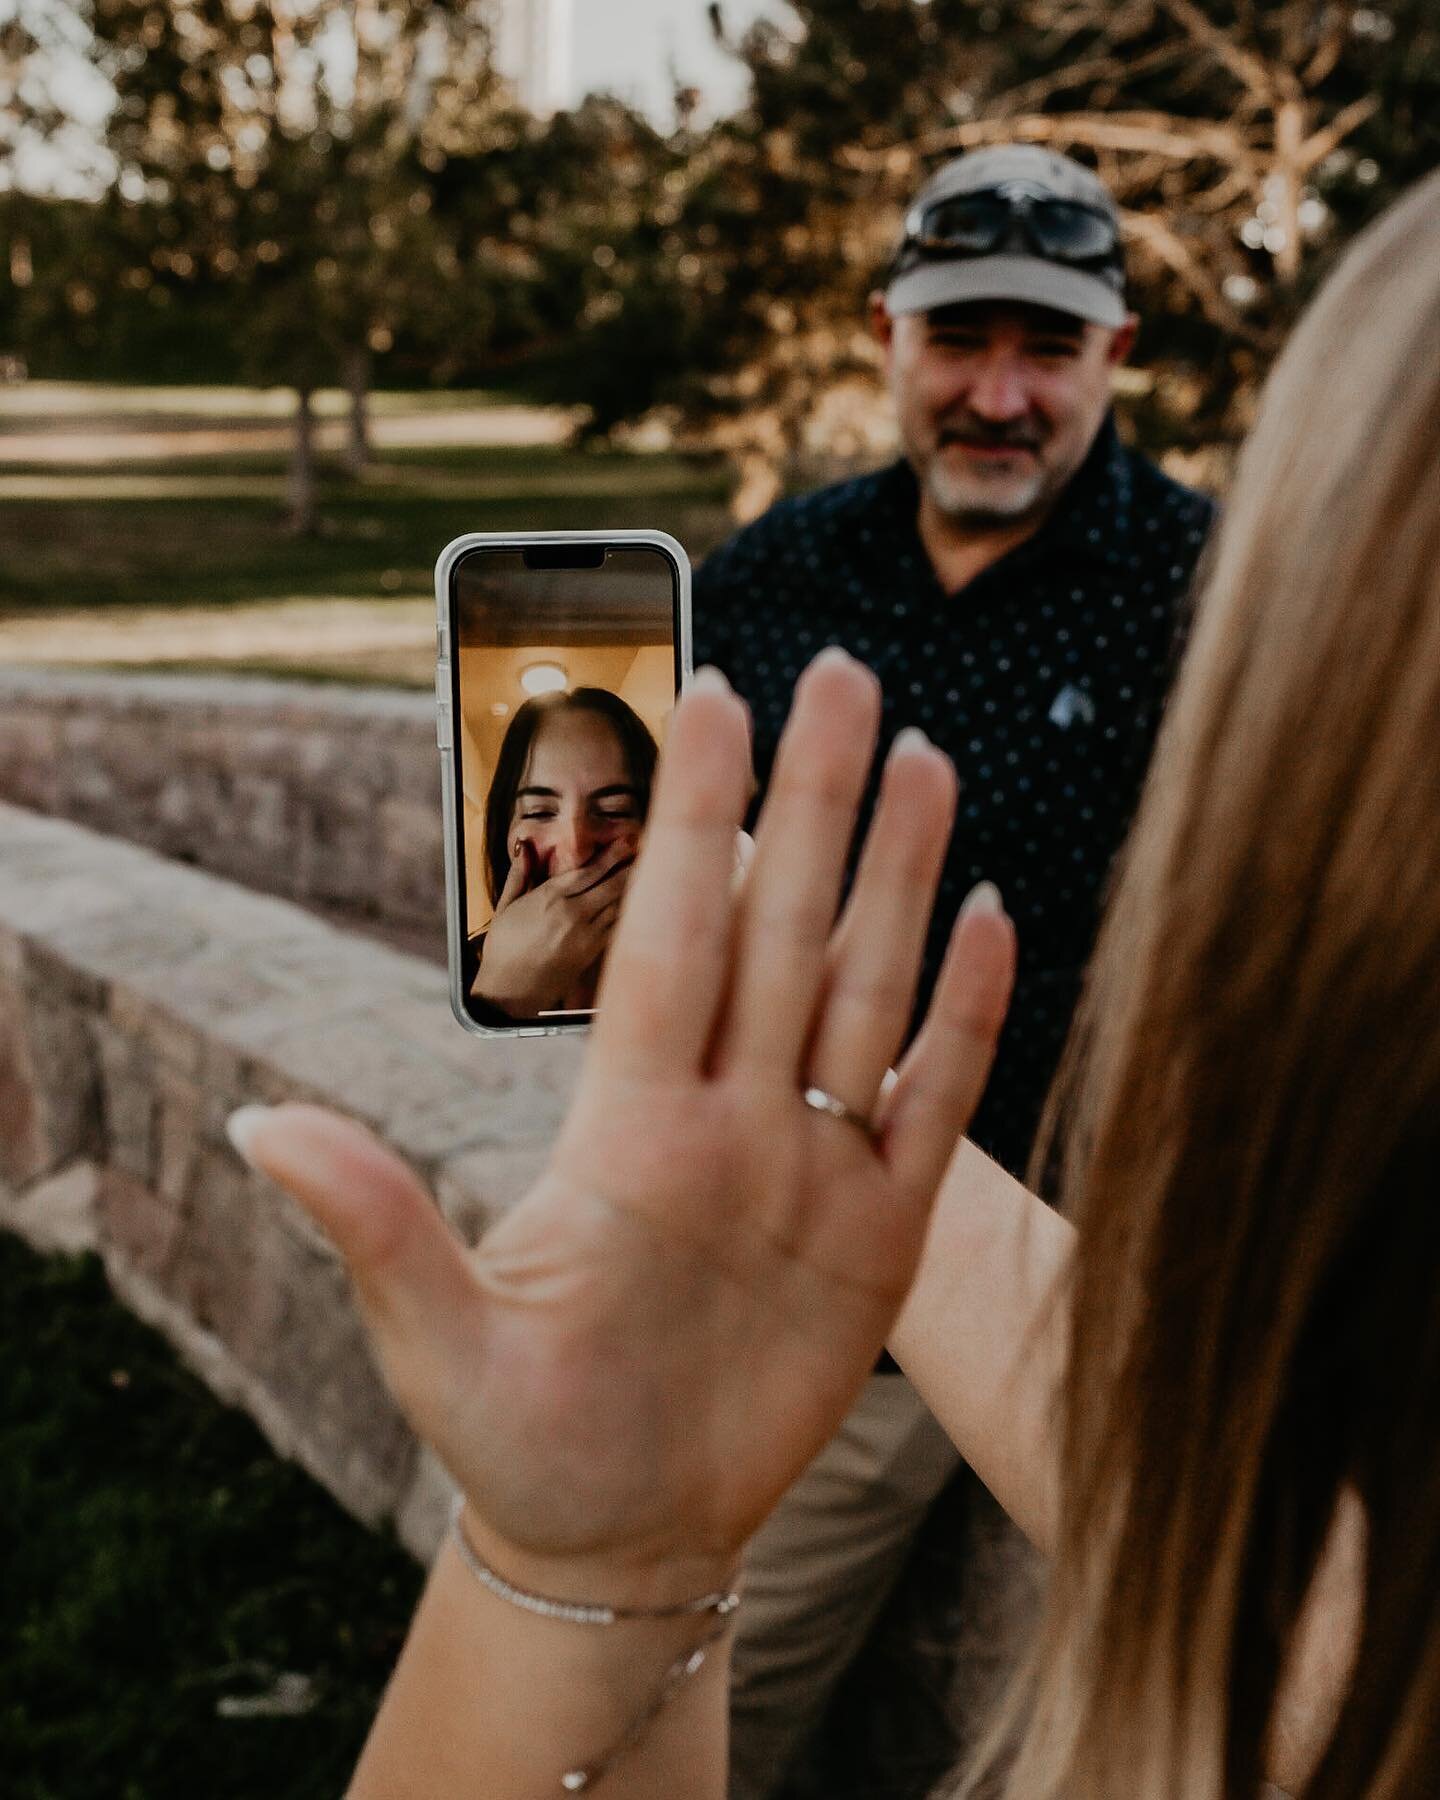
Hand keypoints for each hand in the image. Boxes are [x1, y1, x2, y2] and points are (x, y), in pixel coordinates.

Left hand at [231, 651, 1014, 1600]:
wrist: (620, 1531)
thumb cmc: (519, 1438)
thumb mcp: (438, 1341)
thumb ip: (374, 1224)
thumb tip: (255, 1117)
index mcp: (629, 1127)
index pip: (670, 939)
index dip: (691, 822)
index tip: (707, 698)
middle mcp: (729, 1121)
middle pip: (780, 932)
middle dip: (809, 803)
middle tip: (836, 673)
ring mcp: (812, 1171)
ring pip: (865, 991)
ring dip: (895, 876)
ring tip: (918, 757)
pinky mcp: (883, 1239)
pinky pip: (936, 1104)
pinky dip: (969, 1015)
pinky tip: (990, 912)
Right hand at [471, 837, 631, 1017]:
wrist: (509, 991)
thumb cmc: (504, 949)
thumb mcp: (505, 907)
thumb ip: (518, 875)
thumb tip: (523, 846)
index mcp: (549, 898)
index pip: (587, 871)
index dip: (610, 856)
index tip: (626, 842)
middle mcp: (571, 913)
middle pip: (610, 885)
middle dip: (629, 867)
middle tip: (645, 851)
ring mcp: (585, 934)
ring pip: (617, 905)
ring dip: (633, 888)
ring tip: (647, 873)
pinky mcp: (592, 953)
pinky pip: (616, 927)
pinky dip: (628, 913)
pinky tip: (637, 903)